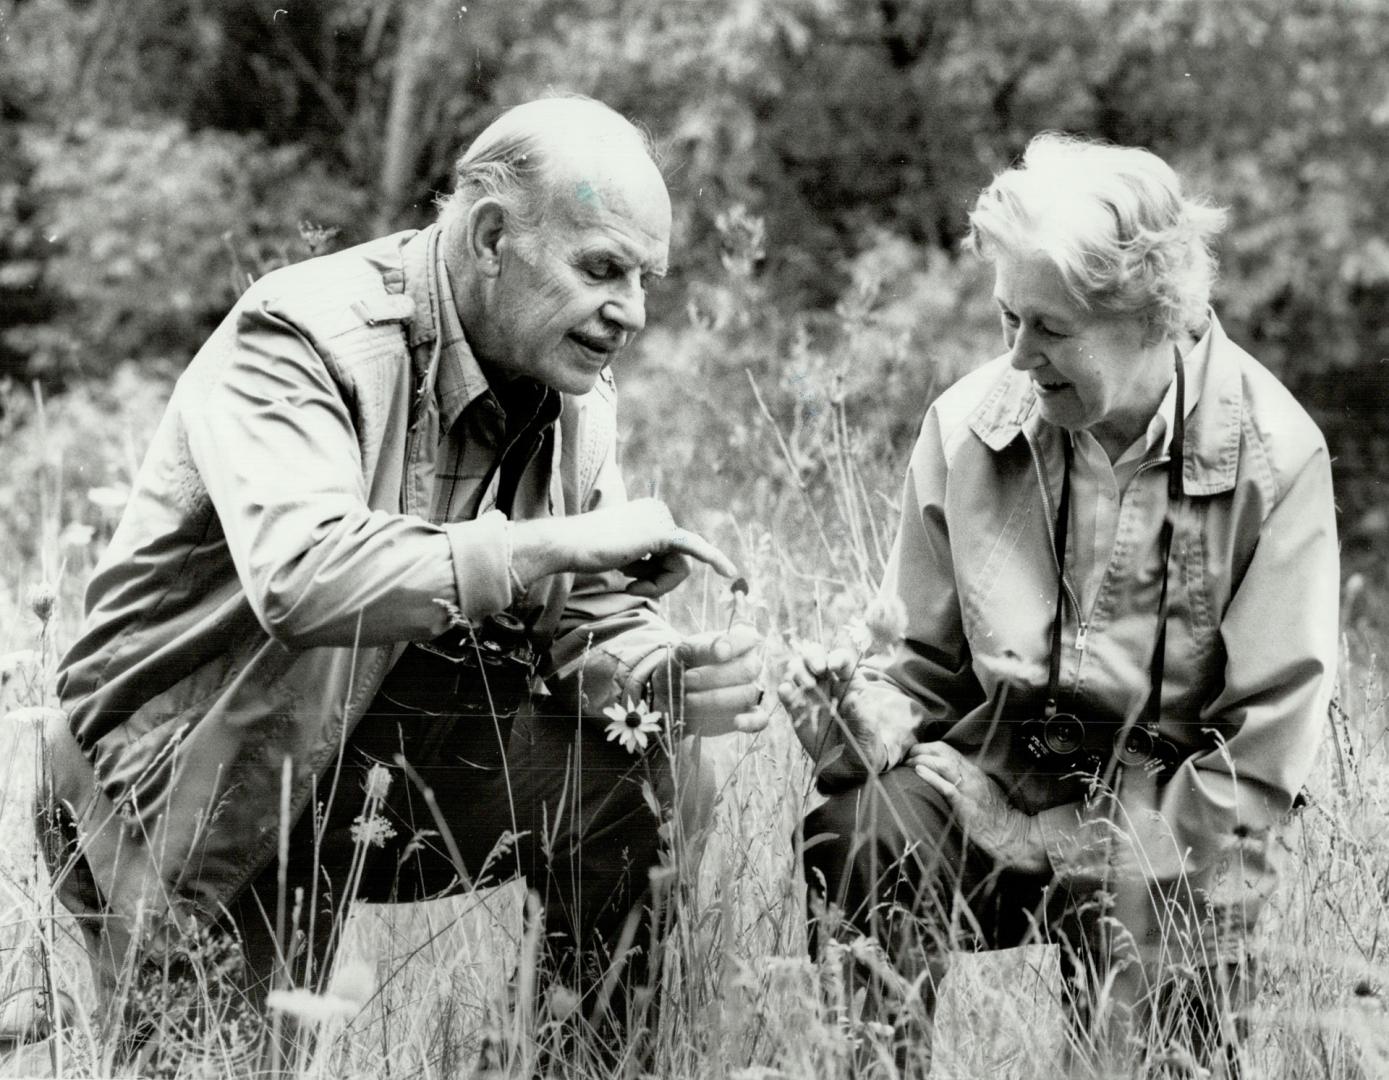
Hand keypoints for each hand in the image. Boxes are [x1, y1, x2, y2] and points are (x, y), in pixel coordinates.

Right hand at [509, 498, 736, 596]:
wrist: (568, 545)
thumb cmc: (586, 551)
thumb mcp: (623, 552)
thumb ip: (643, 555)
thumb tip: (653, 568)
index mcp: (651, 513)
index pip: (668, 552)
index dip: (653, 574)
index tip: (629, 577)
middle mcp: (660, 510)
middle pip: (678, 560)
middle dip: (658, 580)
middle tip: (630, 582)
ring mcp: (662, 519)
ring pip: (681, 567)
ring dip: (658, 584)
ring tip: (630, 580)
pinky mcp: (662, 533)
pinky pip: (695, 552)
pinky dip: (714, 560)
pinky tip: (729, 572)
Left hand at [649, 624, 766, 737]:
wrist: (673, 691)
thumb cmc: (682, 664)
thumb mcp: (683, 651)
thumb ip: (698, 648)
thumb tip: (716, 649)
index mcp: (740, 640)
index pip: (746, 638)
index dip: (734, 646)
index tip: (717, 653)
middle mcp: (751, 664)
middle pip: (747, 670)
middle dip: (715, 676)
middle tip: (687, 679)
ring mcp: (752, 690)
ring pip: (747, 694)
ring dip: (716, 698)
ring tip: (689, 698)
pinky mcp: (748, 714)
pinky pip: (760, 719)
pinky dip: (751, 722)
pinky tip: (737, 722)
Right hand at [777, 641, 888, 790]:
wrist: (848, 767)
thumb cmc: (863, 743)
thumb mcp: (867, 730)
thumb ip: (860, 714)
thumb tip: (853, 698)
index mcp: (849, 681)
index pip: (841, 658)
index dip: (835, 657)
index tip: (832, 667)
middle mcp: (827, 682)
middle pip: (814, 656)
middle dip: (811, 657)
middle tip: (815, 670)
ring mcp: (810, 694)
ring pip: (797, 669)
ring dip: (797, 671)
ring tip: (804, 686)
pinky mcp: (796, 710)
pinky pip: (786, 694)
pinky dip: (784, 690)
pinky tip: (786, 693)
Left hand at [905, 741, 1047, 873]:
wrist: (1010, 833)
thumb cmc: (995, 815)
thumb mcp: (982, 789)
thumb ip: (966, 780)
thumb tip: (945, 776)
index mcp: (973, 771)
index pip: (947, 749)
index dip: (927, 747)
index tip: (914, 753)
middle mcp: (970, 775)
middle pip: (942, 751)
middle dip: (920, 750)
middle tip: (905, 757)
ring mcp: (968, 789)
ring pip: (942, 764)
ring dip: (921, 760)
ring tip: (907, 764)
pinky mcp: (965, 805)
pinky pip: (946, 786)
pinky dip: (931, 777)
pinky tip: (918, 772)